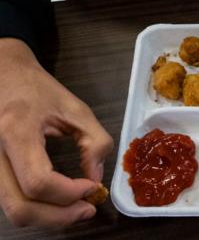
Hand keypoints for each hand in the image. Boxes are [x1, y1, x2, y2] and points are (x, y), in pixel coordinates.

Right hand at [0, 38, 112, 226]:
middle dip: (59, 217)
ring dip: (49, 217)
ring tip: (76, 206)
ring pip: (13, 210)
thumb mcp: (76, 109)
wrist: (3, 75)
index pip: (38, 182)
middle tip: (88, 209)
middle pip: (20, 207)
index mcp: (16, 132)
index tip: (92, 186)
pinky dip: (38, 208)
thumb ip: (95, 142)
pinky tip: (59, 200)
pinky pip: (11, 201)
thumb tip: (96, 179)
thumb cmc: (38, 90)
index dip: (69, 193)